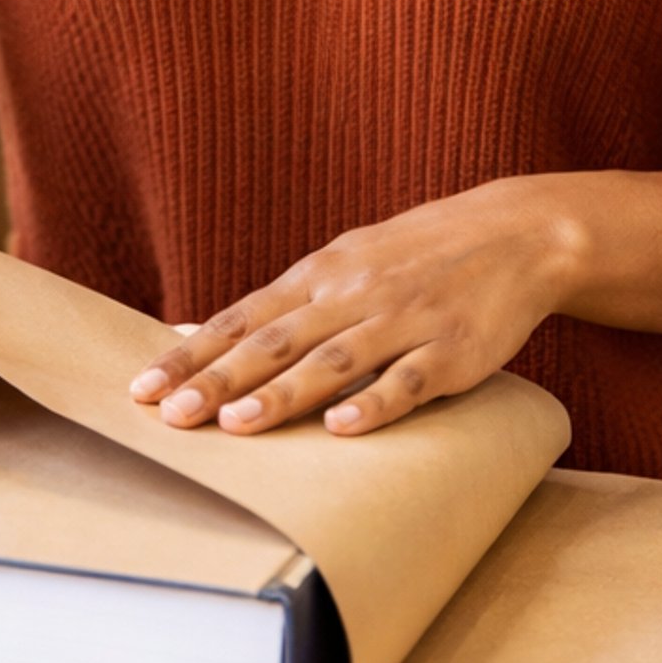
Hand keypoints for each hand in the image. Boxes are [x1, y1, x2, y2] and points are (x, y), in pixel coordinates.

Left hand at [129, 181, 574, 436]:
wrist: (517, 233)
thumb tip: (219, 334)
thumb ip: (292, 302)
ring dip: (282, 393)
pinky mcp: (451, 351)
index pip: (243, 317)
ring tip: (235, 425)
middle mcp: (353, 295)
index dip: (193, 353)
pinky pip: (408, 380)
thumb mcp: (350, 260)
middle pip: (275, 341)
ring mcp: (403, 321)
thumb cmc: (420, 254)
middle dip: (218, 379)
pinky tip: (342, 429)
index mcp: (322, 274)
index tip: (144, 387)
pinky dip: (374, 404)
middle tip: (170, 414)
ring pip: (332, 361)